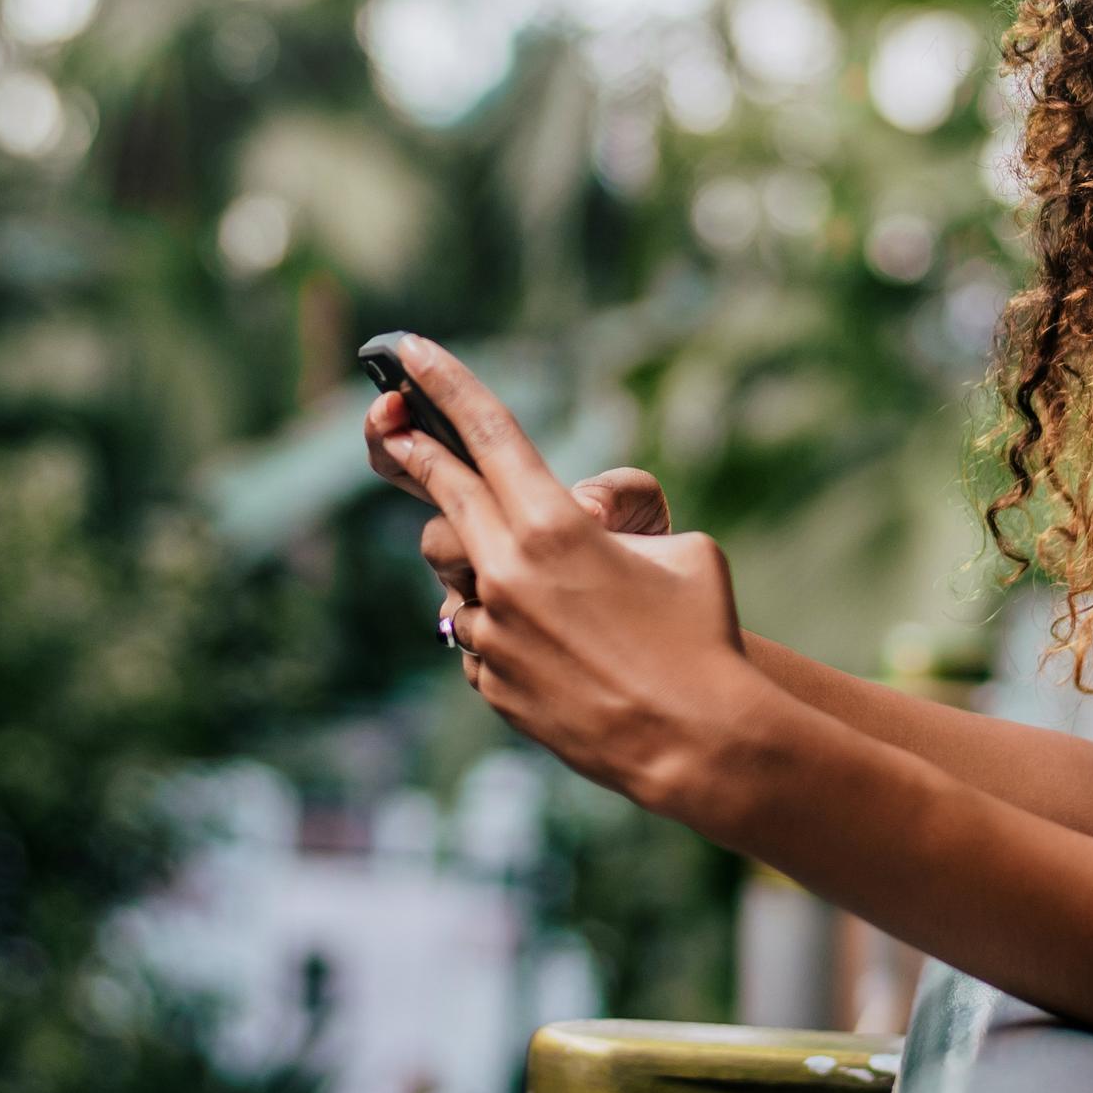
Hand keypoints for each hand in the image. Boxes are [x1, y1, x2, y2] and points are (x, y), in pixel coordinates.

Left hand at [359, 339, 763, 816]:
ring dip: (488, 570)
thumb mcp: (679, 547)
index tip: (405, 350)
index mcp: (553, 524)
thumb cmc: (703, 632)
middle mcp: (507, 573)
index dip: (441, 382)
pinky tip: (562, 654)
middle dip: (412, 452)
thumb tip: (574, 529)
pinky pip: (479, 639)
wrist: (700, 741)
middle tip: (388, 424)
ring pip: (459, 577)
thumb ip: (614, 522)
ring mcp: (492, 633)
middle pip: (443, 493)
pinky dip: (507, 632)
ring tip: (557, 598)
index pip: (484, 431)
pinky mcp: (490, 684)